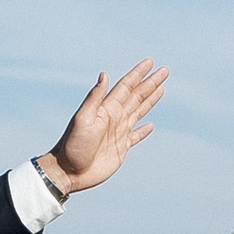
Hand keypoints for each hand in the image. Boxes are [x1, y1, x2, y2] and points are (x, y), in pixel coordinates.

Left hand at [38, 59, 166, 197]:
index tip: (150, 62)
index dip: (138, 74)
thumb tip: (104, 74)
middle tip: (165, 71)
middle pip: (137, 96)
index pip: (126, 86)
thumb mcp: (82, 119)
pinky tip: (150, 125)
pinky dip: (144, 131)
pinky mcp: (121, 148)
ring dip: (151, 100)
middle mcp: (114, 117)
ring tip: (161, 88)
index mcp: (107, 108)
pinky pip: (136, 136)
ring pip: (139, 112)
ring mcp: (118, 132)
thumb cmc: (73, 145)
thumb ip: (95, 98)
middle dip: (150, 83)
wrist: (69, 171)